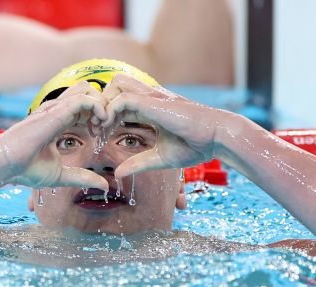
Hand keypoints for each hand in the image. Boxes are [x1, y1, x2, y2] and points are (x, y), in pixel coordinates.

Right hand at [0, 81, 108, 190]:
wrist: (7, 164)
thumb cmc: (26, 169)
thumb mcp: (61, 175)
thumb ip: (82, 177)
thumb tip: (103, 186)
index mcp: (59, 121)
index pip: (85, 107)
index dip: (98, 118)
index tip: (99, 136)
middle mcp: (59, 110)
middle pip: (89, 93)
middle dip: (103, 108)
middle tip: (103, 129)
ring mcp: (57, 108)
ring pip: (88, 90)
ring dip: (101, 106)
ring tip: (101, 126)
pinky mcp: (57, 111)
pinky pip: (85, 98)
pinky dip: (98, 108)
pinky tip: (98, 125)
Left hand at [101, 74, 222, 179]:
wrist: (218, 138)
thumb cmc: (197, 145)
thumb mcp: (161, 157)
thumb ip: (139, 163)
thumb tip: (118, 174)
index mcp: (151, 107)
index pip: (120, 100)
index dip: (106, 115)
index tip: (100, 136)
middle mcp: (150, 97)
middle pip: (115, 83)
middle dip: (101, 103)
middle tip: (96, 128)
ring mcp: (152, 97)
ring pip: (116, 83)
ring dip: (104, 102)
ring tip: (102, 126)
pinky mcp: (155, 103)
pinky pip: (123, 98)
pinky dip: (111, 110)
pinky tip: (109, 127)